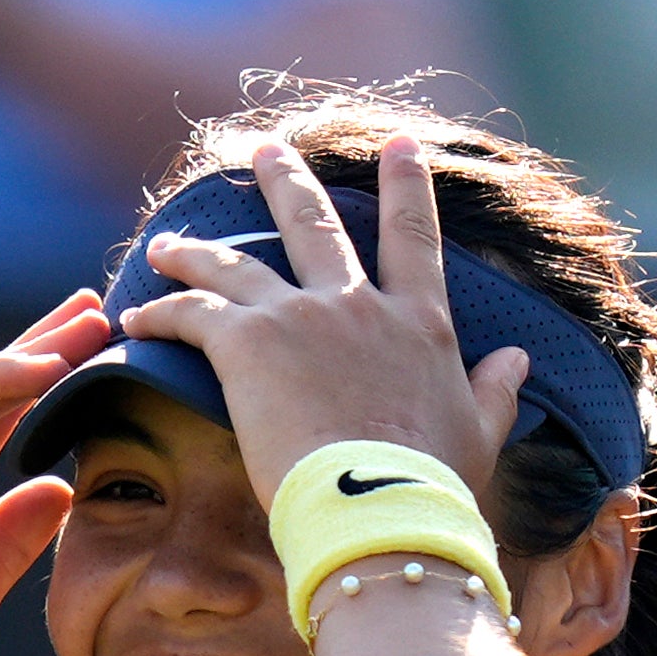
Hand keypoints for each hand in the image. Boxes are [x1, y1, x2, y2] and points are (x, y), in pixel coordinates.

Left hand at [119, 138, 530, 509]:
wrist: (379, 511)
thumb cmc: (431, 487)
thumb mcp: (480, 434)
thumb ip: (495, 391)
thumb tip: (520, 362)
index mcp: (419, 323)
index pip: (414, 237)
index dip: (408, 186)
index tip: (401, 144)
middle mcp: (359, 304)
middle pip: (315, 222)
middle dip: (285, 180)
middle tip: (266, 151)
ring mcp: (300, 316)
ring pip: (236, 261)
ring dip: (196, 250)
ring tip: (166, 244)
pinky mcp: (248, 344)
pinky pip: (191, 313)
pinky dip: (161, 312)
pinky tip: (136, 318)